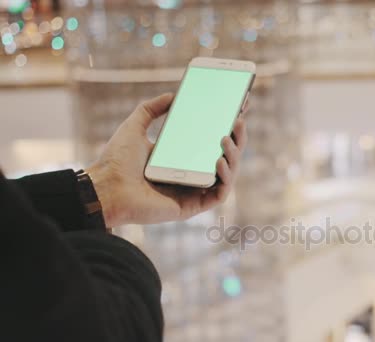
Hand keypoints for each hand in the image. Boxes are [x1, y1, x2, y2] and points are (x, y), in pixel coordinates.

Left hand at [86, 93, 247, 227]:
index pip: (212, 142)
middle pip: (225, 157)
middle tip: (238, 120)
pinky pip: (219, 194)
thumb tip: (173, 95)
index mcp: (181, 159)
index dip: (228, 127)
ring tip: (227, 138)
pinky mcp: (192, 207)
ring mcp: (193, 192)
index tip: (238, 109)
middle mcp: (191, 175)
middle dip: (237, 139)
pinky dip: (225, 178)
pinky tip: (220, 161)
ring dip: (234, 156)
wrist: (105, 187)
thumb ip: (151, 109)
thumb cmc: (116, 161)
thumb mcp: (134, 126)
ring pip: (227, 175)